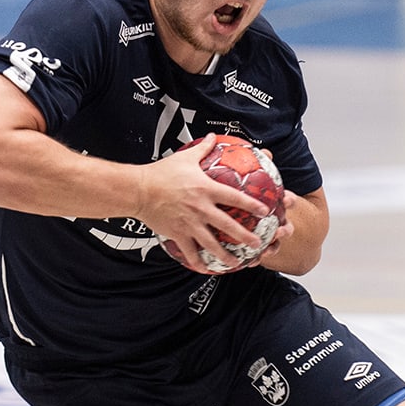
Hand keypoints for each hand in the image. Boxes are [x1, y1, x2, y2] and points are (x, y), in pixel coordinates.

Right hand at [139, 135, 268, 272]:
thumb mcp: (185, 157)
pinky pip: (190, 252)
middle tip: (258, 244)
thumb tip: (212, 136)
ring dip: (225, 255)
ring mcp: (189, 224)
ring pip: (211, 244)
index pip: (234, 198)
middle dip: (245, 236)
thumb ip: (203, 148)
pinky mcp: (178, 234)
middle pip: (228, 225)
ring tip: (236, 262)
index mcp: (205, 189)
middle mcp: (200, 208)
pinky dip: (198, 263)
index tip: (265, 211)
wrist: (139, 190)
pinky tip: (206, 269)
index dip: (252, 204)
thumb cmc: (161, 173)